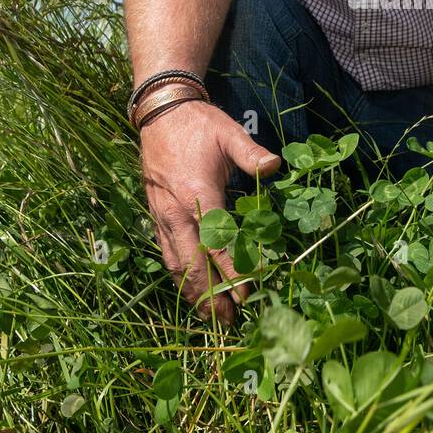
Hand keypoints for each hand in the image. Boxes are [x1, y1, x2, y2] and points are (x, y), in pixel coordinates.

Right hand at [139, 99, 280, 325]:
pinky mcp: (156, 216)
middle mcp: (176, 212)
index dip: (232, 269)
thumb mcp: (228, 132)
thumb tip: (275, 166)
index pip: (217, 241)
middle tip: (230, 319)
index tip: (248, 290)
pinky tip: (190, 291)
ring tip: (211, 316)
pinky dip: (179, 276)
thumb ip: (251, 153)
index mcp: (197, 194)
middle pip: (193, 262)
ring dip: (193, 292)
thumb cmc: (198, 124)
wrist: (160, 112)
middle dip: (211, 293)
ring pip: (176, 263)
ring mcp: (162, 216)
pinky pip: (167, 253)